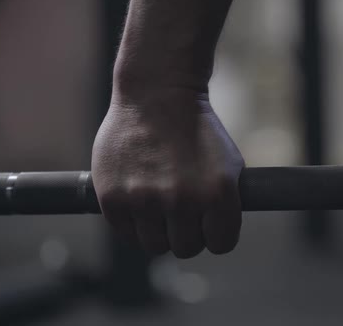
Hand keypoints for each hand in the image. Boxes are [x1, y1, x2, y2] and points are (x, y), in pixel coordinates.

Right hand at [92, 88, 243, 257]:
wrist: (157, 94)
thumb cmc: (196, 131)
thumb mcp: (228, 164)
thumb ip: (225, 204)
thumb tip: (215, 238)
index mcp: (217, 193)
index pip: (222, 244)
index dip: (216, 233)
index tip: (208, 221)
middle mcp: (182, 200)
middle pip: (187, 249)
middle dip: (187, 232)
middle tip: (181, 210)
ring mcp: (145, 200)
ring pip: (156, 246)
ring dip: (159, 230)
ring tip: (159, 203)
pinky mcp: (113, 198)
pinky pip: (127, 233)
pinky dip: (134, 221)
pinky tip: (139, 197)